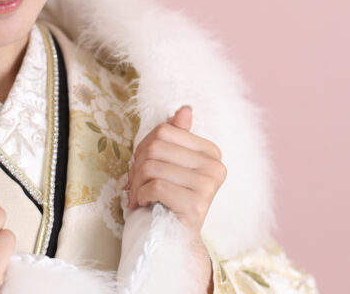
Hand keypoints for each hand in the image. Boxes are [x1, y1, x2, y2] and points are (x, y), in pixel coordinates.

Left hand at [126, 106, 225, 292]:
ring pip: (152, 166)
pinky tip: (144, 204)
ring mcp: (208, 186)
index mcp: (211, 152)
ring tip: (138, 195)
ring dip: (136, 184)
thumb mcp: (169, 164)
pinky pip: (155, 187)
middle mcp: (215, 166)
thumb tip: (185, 110)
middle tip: (134, 184)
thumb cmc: (169, 198)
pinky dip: (141, 196)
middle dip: (137, 166)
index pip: (164, 130)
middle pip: (156, 146)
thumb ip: (176, 137)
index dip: (143, 147)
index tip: (141, 166)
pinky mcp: (197, 205)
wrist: (174, 239)